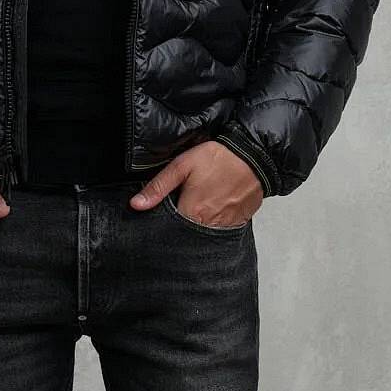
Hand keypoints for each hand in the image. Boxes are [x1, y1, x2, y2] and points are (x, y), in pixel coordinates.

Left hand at [127, 140, 263, 226]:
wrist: (255, 156)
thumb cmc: (219, 159)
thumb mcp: (182, 166)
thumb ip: (158, 187)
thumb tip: (136, 205)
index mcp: (192, 212)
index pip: (170, 229)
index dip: (165, 224)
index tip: (165, 214)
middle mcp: (209, 225)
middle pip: (188, 234)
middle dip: (181, 227)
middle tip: (185, 206)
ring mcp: (226, 226)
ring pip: (205, 235)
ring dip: (199, 226)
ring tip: (200, 208)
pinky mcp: (238, 223)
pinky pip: (222, 231)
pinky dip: (215, 224)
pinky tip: (214, 209)